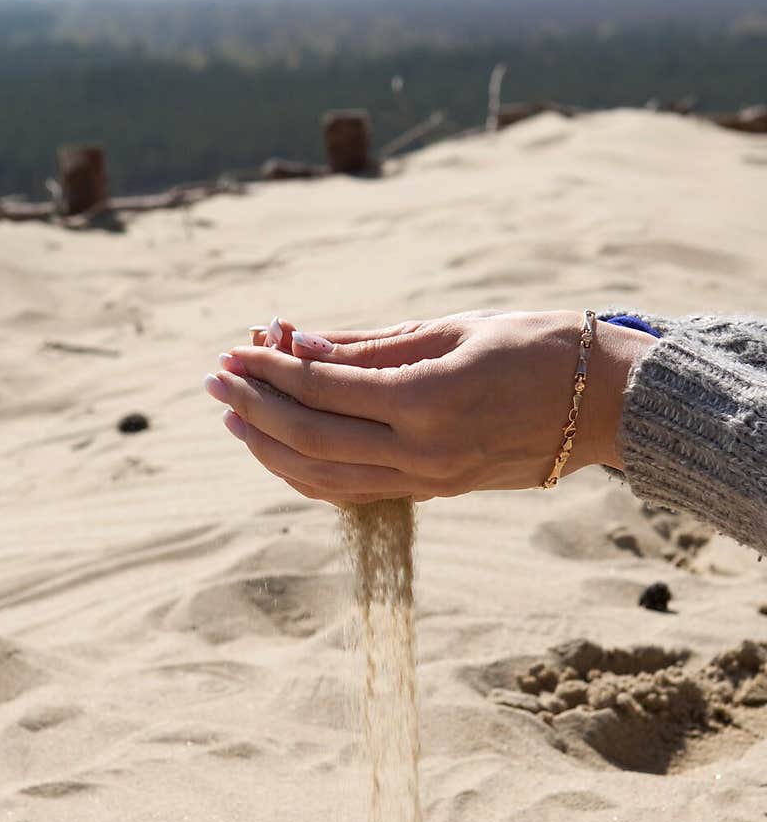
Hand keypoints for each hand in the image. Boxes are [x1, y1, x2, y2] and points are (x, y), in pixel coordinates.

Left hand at [205, 311, 655, 504]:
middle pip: (311, 439)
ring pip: (324, 477)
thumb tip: (298, 343)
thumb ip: (371, 344)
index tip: (235, 347)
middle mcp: (424, 452)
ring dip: (270, 448)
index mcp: (430, 400)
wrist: (605, 405)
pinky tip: (280, 450)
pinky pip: (353, 491)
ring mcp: (428, 481)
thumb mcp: (452, 328)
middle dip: (254, 407)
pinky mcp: (433, 493)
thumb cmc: (536, 347)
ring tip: (234, 415)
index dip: (270, 369)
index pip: (323, 388)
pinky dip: (307, 474)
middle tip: (215, 378)